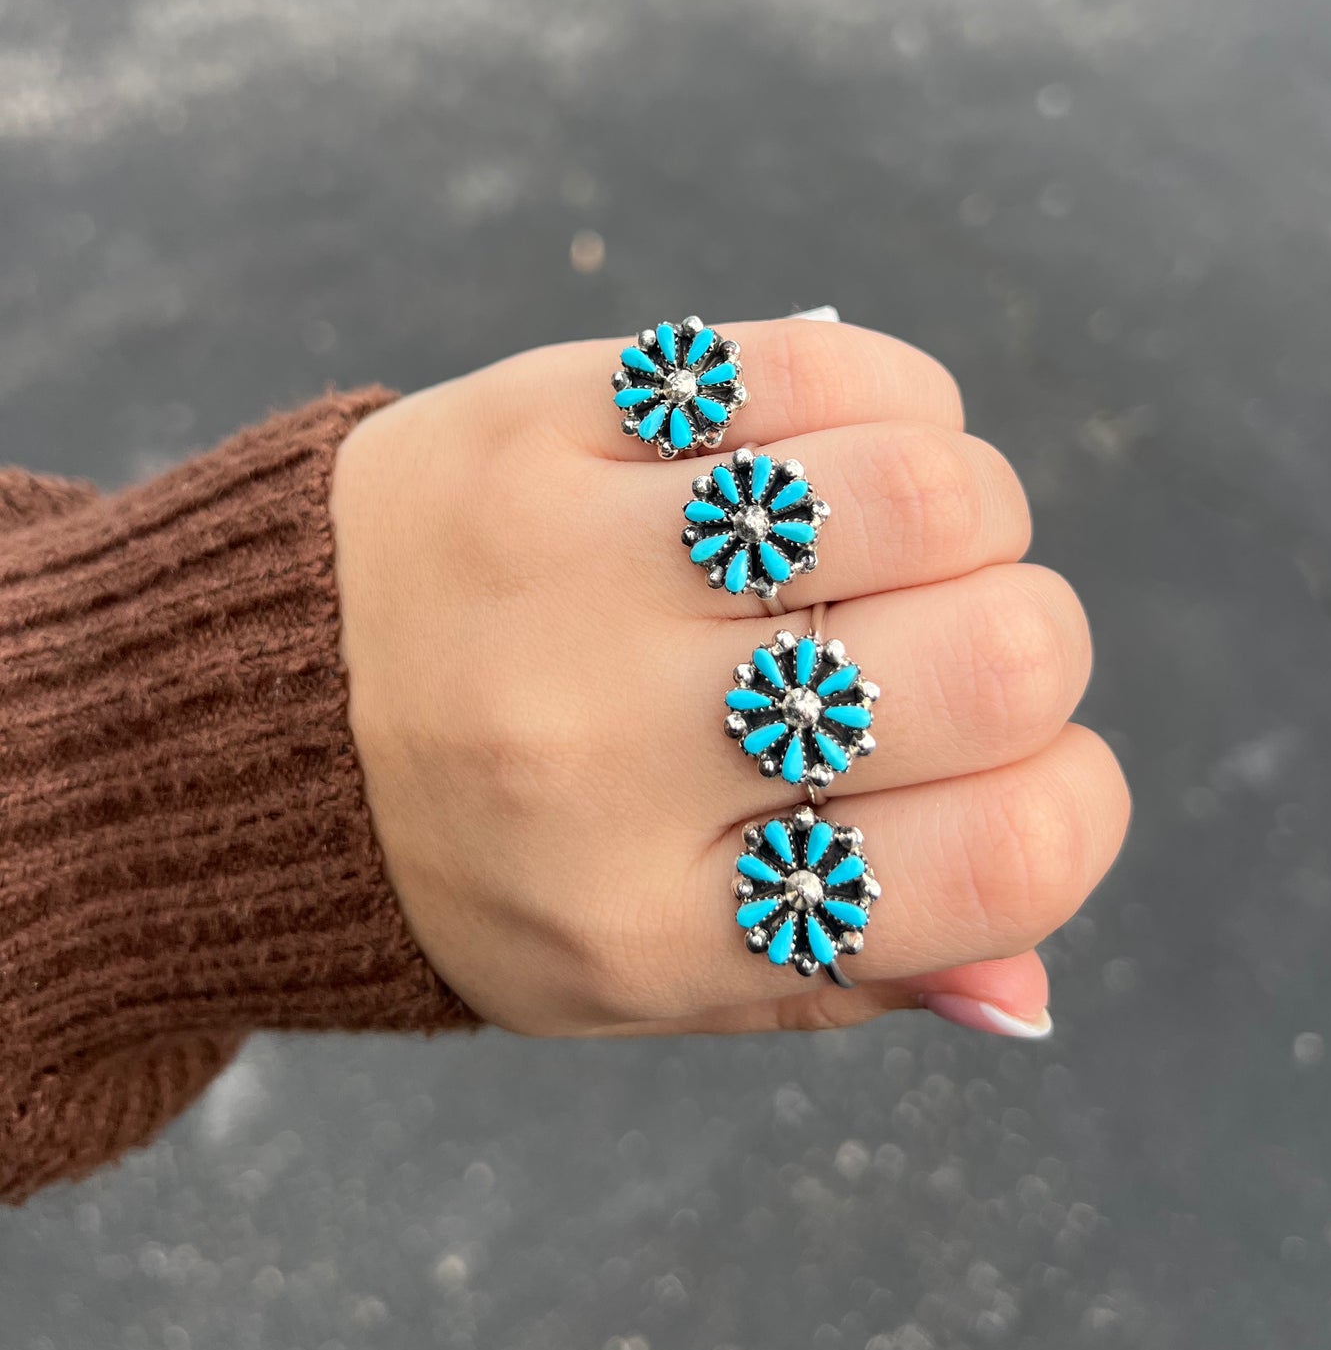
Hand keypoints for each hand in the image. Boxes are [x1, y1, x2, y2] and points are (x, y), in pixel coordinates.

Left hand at [329, 319, 1127, 1038]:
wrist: (239, 723)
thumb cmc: (480, 860)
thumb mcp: (634, 978)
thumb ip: (838, 980)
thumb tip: (1029, 983)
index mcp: (659, 921)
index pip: (995, 865)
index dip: (1071, 806)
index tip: (1025, 774)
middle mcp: (614, 746)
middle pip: (994, 660)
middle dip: (1036, 646)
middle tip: (962, 644)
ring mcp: (574, 561)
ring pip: (916, 490)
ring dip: (972, 510)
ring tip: (911, 535)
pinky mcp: (544, 416)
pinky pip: (803, 366)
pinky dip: (885, 398)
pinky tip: (847, 448)